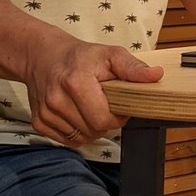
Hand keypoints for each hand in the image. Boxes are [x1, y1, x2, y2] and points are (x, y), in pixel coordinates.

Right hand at [24, 38, 163, 144]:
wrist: (44, 56)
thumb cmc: (81, 57)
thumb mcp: (111, 55)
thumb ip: (133, 68)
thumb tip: (156, 75)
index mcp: (75, 83)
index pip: (103, 120)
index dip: (117, 117)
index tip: (118, 105)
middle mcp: (56, 100)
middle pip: (93, 131)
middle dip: (105, 122)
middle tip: (104, 104)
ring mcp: (45, 113)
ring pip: (81, 138)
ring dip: (91, 128)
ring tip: (90, 107)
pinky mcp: (38, 122)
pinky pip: (67, 140)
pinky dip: (77, 131)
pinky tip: (77, 114)